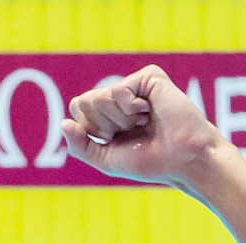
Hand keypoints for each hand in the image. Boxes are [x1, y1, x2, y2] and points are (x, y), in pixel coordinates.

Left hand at [61, 65, 226, 185]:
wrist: (182, 159)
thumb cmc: (150, 162)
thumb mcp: (106, 159)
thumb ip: (81, 145)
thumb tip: (63, 124)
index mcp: (108, 114)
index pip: (78, 108)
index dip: (92, 129)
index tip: (115, 139)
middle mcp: (119, 97)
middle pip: (85, 101)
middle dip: (104, 124)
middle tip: (131, 131)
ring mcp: (134, 85)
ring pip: (100, 96)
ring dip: (119, 119)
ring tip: (143, 122)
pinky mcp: (149, 77)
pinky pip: (119, 89)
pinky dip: (131, 109)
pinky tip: (149, 113)